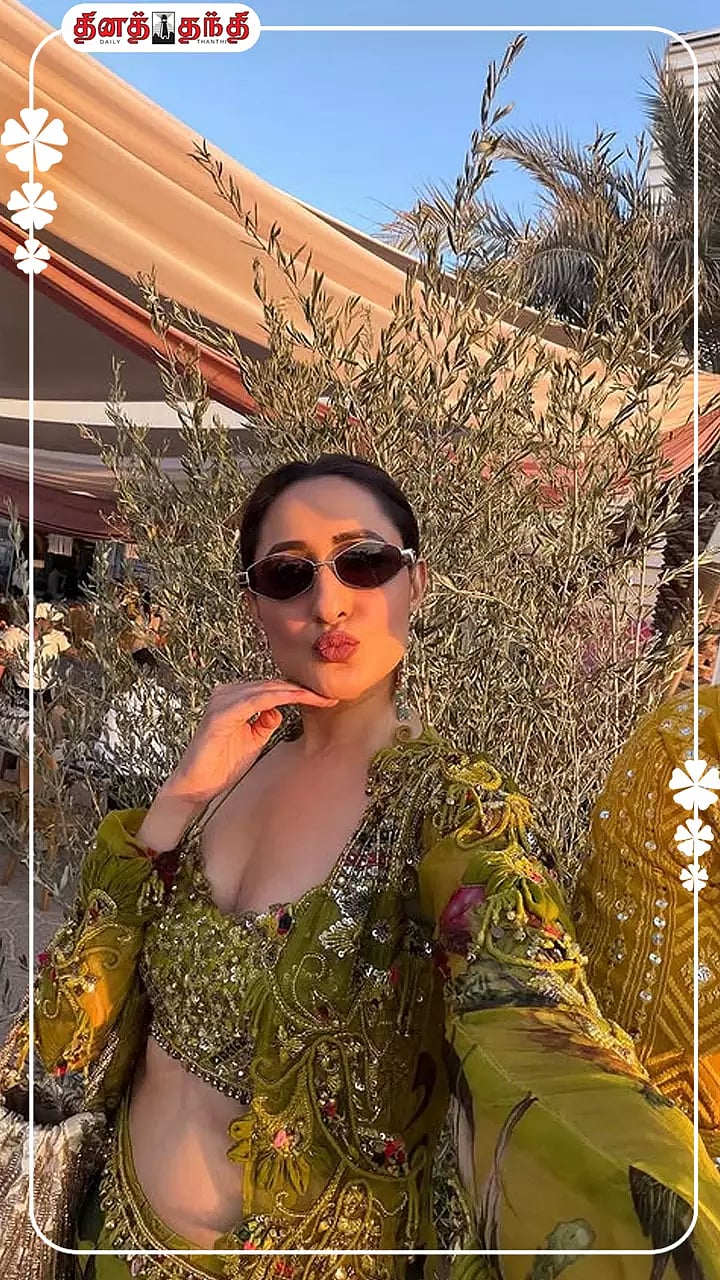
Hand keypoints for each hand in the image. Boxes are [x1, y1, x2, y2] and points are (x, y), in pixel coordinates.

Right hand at [137, 680, 337, 851]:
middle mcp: (227, 694)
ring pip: (266, 689)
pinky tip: (296, 699)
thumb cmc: (223, 764)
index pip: (273, 689)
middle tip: (330, 694)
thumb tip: (278, 710)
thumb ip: (265, 722)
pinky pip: (254, 701)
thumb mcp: (253, 739)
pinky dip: (277, 698)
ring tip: (319, 697)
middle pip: (272, 685)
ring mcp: (222, 702)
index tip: (326, 697)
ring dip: (295, 692)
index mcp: (235, 699)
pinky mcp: (220, 715)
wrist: (198, 786)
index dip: (300, 692)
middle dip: (303, 690)